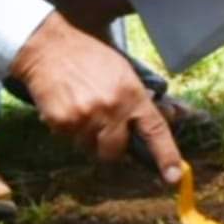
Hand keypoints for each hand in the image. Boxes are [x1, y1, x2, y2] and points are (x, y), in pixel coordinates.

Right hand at [8, 12, 181, 183]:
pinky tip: (66, 106)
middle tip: (102, 127)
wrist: (49, 46)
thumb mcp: (121, 69)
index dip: (166, 155)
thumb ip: (138, 97)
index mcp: (131, 93)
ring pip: (90, 148)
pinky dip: (68, 130)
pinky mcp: (63, 123)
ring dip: (87, 137)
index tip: (174, 176)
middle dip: (111, 145)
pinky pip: (69, 140)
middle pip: (116, 152)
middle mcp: (111, 108)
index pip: (155, 130)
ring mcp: (86, 117)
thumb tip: (164, 118)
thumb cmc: (88, 55)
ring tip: (81, 108)